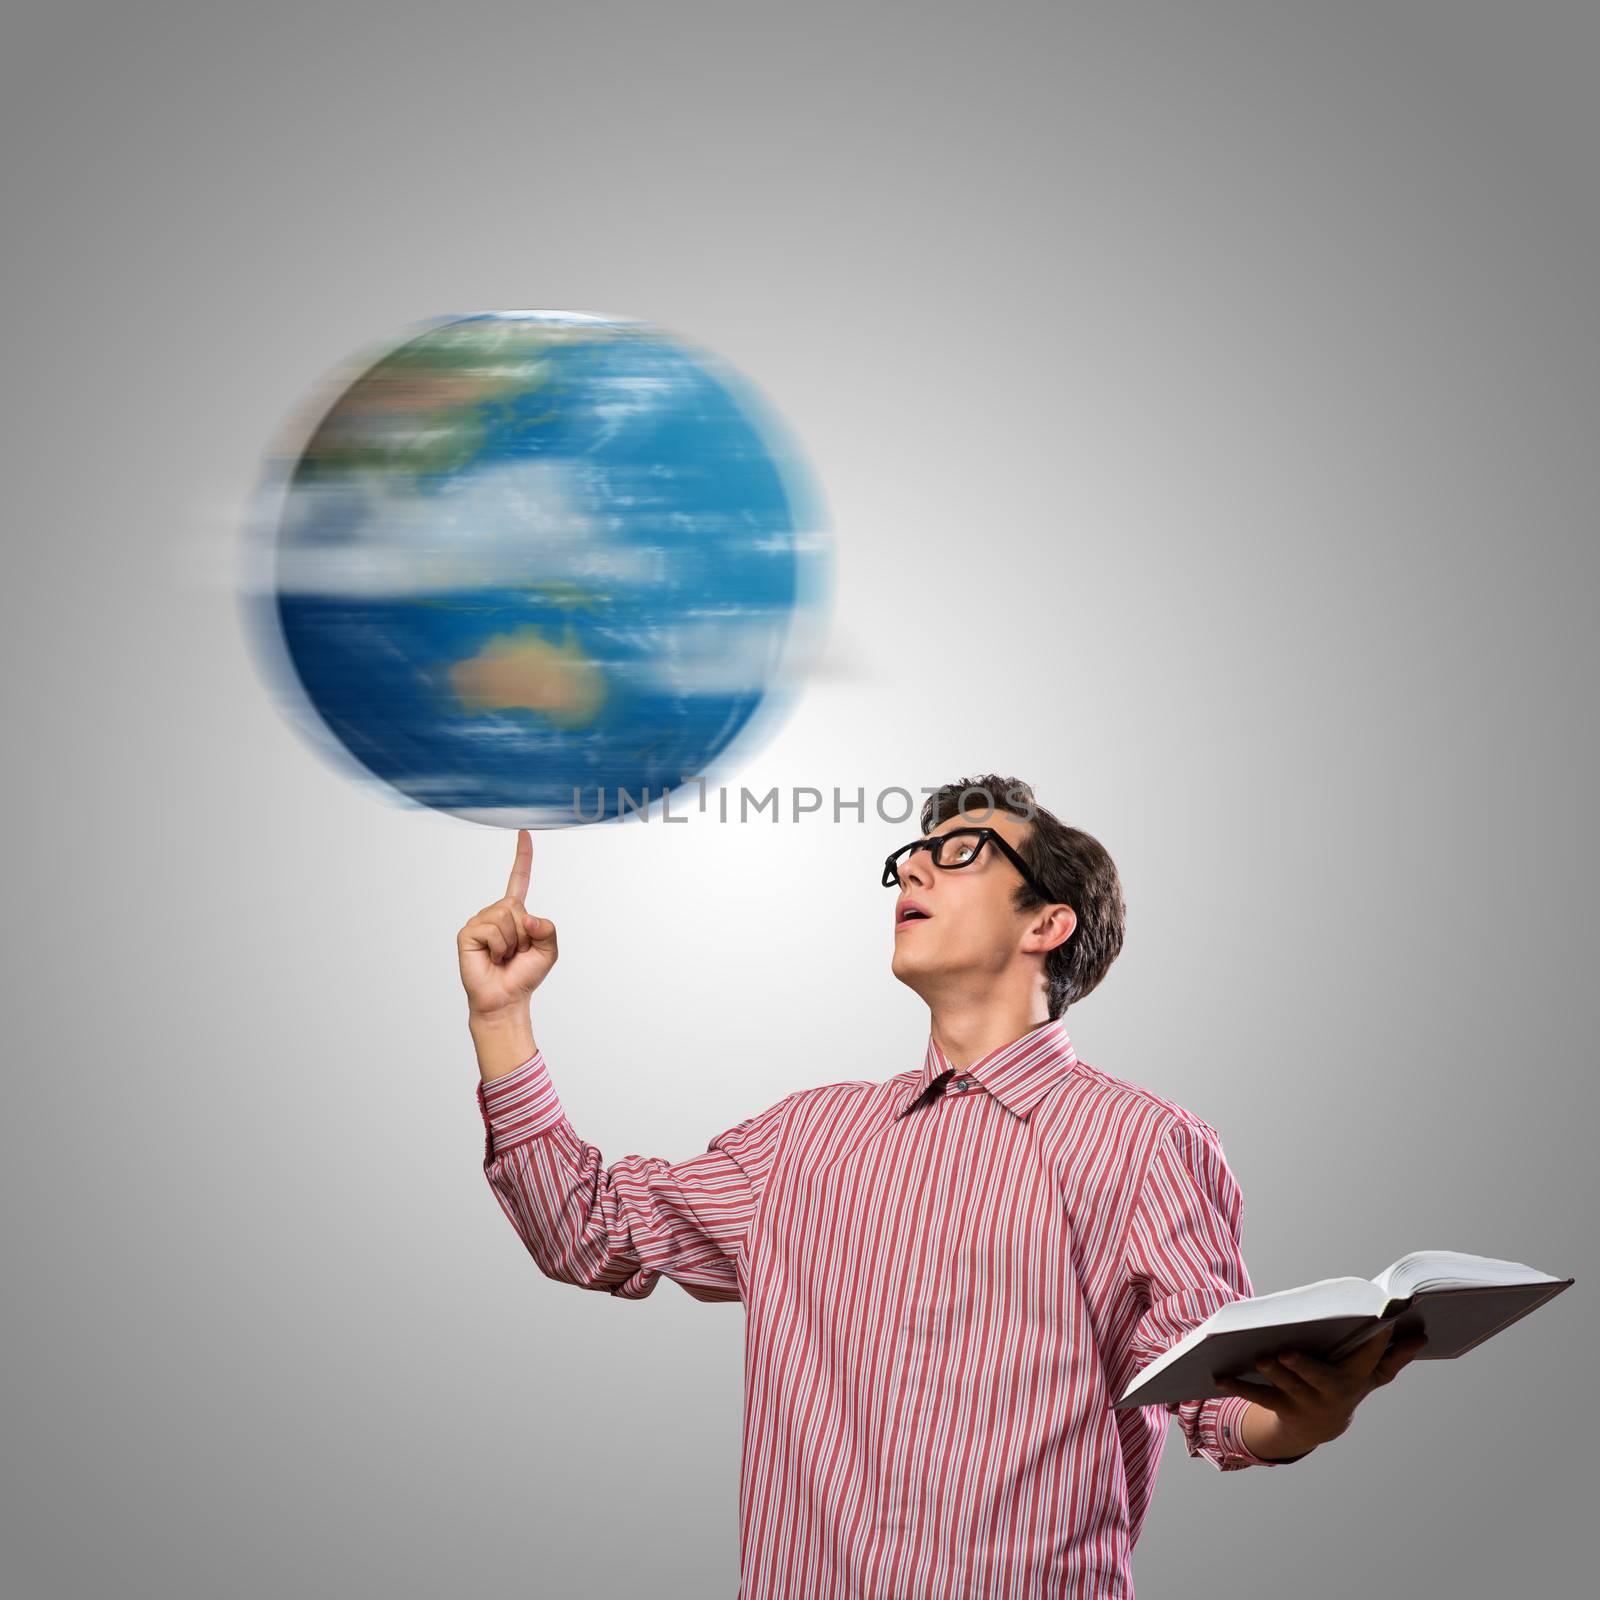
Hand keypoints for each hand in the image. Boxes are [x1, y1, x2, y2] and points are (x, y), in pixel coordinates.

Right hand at [457, 829, 558, 1019]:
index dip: (523, 856)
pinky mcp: (467, 933)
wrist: (506, 1000)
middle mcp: (495, 913)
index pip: (519, 879)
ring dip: (512, 942)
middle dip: (525, 933)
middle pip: (516, 905)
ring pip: (505, 917)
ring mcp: (479, 921)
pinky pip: (492, 929)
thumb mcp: (549, 950)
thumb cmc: (524, 976)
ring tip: (504, 957)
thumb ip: (548, 928)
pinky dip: (499, 946)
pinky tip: (492, 958)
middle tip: (516, 952)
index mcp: (515, 913)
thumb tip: (526, 918)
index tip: (525, 833)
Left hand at [1214, 1325, 1428, 1454]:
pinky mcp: (1282, 1407)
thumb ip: (1394, 1354)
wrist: (1321, 1426)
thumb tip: (1422, 1332)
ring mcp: (1306, 1402)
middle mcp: (1333, 1393)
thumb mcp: (1373, 1373)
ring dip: (1273, 1372)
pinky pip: (1258, 1395)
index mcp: (1357, 1377)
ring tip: (1260, 1356)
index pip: (1370, 1359)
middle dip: (1305, 1367)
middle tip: (1286, 1351)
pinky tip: (1217, 1376)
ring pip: (1287, 1387)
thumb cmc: (1349, 1383)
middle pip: (1320, 1379)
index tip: (1378, 1325)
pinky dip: (1237, 1385)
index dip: (1374, 1343)